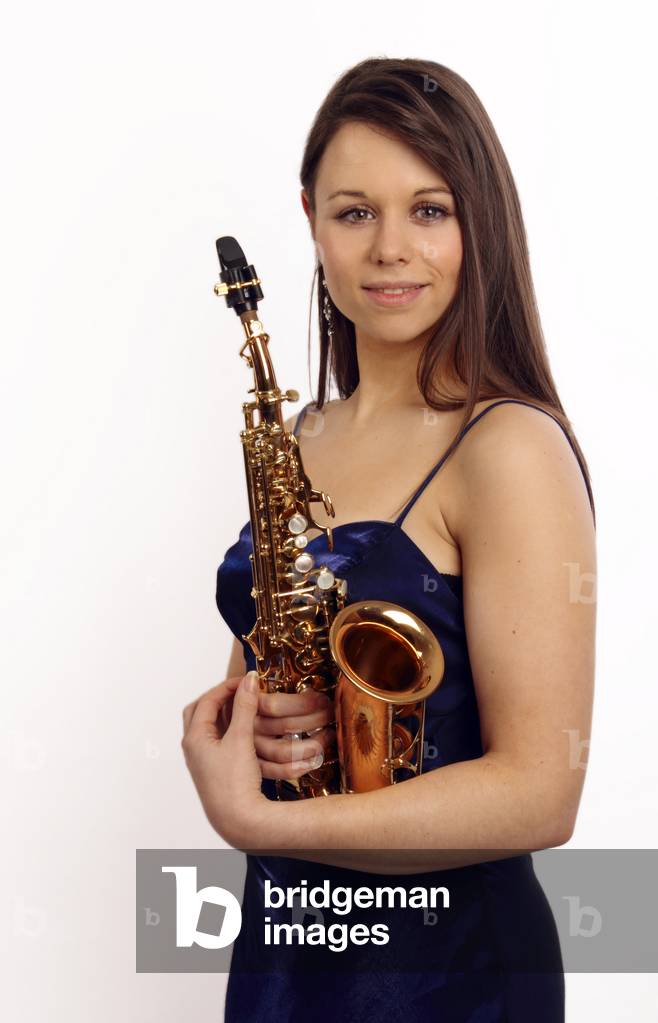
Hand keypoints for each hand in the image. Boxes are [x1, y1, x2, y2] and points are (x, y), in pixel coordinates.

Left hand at [181, 671, 267, 846]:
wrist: (239, 821)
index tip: (247, 680)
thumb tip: (250, 680)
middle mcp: (193, 748)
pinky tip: (244, 730)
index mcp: (194, 738)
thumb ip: (245, 707)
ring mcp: (202, 760)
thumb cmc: (235, 782)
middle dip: (217, 698)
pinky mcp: (212, 770)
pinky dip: (227, 729)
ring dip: (223, 713)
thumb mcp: (241, 739)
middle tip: (238, 691)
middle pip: (198, 712)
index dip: (226, 686)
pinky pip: (215, 740)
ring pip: (207, 727)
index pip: (206, 701)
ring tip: (243, 706)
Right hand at [254, 687, 336, 780]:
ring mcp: (252, 751)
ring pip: (285, 751)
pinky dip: (299, 767)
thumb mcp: (254, 689)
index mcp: (246, 706)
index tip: (322, 699)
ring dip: (313, 744)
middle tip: (331, 713)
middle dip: (316, 718)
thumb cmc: (248, 704)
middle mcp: (248, 729)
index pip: (276, 705)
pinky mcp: (257, 768)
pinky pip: (278, 771)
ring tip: (328, 735)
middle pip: (287, 726)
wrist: (226, 725)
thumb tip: (308, 687)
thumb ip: (271, 687)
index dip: (304, 703)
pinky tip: (314, 760)